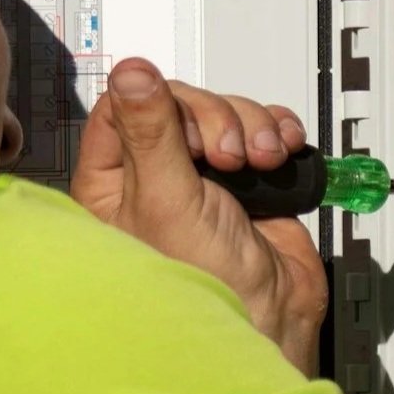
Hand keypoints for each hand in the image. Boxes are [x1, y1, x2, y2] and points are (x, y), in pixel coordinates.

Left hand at [71, 58, 327, 374]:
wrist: (272, 320)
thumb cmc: (205, 286)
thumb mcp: (166, 200)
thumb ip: (151, 132)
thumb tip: (130, 73)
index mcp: (113, 183)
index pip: (123, 106)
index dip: (162, 103)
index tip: (188, 127)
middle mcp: (155, 177)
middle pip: (181, 102)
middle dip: (216, 119)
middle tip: (230, 157)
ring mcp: (203, 177)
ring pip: (223, 113)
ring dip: (251, 126)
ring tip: (261, 163)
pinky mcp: (247, 181)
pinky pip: (260, 130)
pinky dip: (276, 133)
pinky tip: (281, 154)